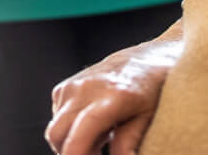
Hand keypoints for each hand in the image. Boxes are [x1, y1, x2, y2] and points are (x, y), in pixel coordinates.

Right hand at [46, 38, 182, 154]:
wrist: (145, 62)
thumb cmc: (152, 93)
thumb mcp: (147, 119)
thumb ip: (128, 143)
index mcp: (112, 97)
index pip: (79, 134)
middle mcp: (86, 89)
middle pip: (57, 135)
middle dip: (71, 154)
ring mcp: (72, 86)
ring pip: (55, 130)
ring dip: (71, 143)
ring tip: (101, 140)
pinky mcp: (64, 87)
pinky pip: (57, 119)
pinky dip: (69, 130)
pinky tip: (92, 127)